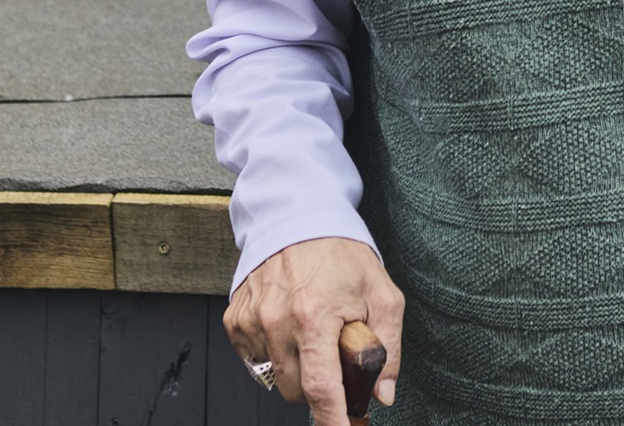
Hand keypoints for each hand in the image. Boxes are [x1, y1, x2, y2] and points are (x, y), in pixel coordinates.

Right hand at [224, 238, 404, 422]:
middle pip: (296, 391)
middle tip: (334, 351)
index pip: (321, 388)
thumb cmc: (344, 256)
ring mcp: (251, 320)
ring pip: (275, 377)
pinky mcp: (234, 319)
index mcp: (315, 315)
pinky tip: (289, 324)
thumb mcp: (383, 296)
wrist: (300, 218)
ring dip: (296, 366)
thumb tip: (383, 394)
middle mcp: (277, 320)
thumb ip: (388, 348)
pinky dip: (274, 351)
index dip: (332, 421)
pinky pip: (255, 359)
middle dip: (319, 383)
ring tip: (312, 329)